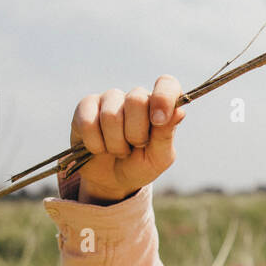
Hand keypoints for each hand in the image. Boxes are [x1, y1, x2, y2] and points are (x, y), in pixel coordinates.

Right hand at [69, 74, 187, 202]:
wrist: (111, 181)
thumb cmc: (140, 166)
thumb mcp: (158, 158)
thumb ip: (166, 135)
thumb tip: (179, 111)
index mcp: (159, 107)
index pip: (167, 84)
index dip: (163, 97)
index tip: (158, 120)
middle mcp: (135, 98)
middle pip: (136, 99)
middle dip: (135, 134)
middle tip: (135, 147)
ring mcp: (110, 100)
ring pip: (111, 114)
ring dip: (115, 144)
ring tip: (118, 150)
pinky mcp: (85, 107)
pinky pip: (88, 122)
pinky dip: (95, 143)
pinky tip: (98, 148)